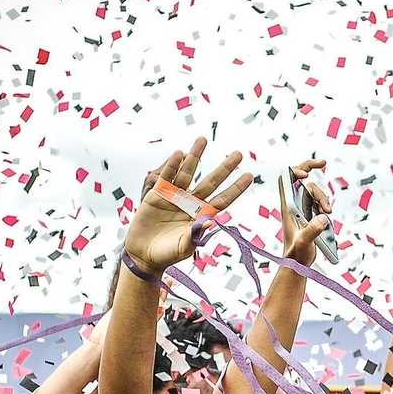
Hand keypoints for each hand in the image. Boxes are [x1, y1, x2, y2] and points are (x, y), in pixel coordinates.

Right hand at [124, 139, 251, 273]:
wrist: (143, 254)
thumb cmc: (167, 254)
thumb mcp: (183, 248)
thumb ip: (195, 236)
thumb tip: (210, 222)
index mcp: (202, 215)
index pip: (224, 199)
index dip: (236, 188)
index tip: (249, 175)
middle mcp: (192, 203)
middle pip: (211, 181)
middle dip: (224, 168)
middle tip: (238, 153)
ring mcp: (175, 196)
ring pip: (188, 173)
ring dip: (195, 156)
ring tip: (203, 139)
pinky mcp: (157, 194)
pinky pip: (167, 177)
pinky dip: (172, 166)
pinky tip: (179, 153)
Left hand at [276, 159, 331, 266]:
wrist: (298, 263)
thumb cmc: (296, 254)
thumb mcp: (304, 242)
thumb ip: (313, 230)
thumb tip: (323, 217)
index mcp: (287, 206)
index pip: (286, 180)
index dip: (295, 171)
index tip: (306, 176)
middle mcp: (293, 203)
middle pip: (301, 179)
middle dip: (311, 169)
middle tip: (324, 162)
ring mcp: (301, 208)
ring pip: (313, 191)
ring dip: (323, 197)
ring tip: (327, 212)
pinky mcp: (309, 214)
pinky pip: (318, 202)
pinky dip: (325, 204)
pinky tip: (327, 214)